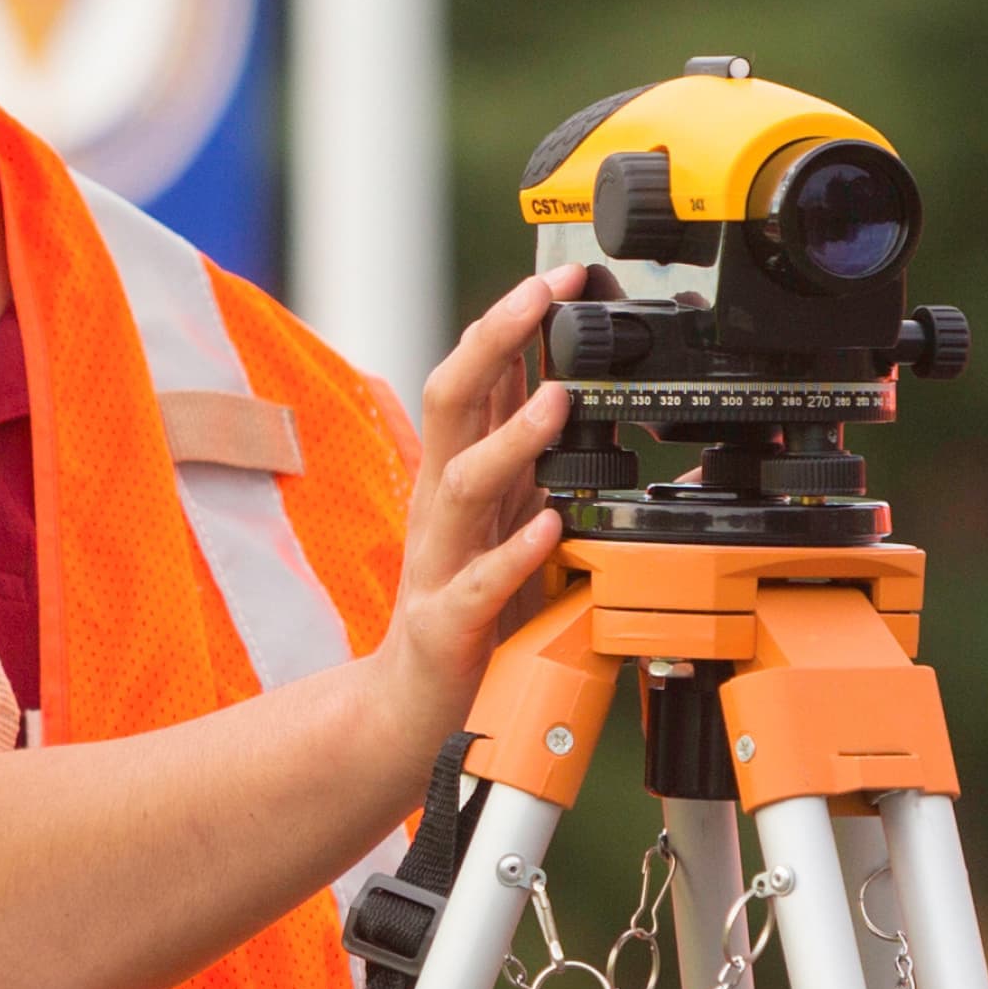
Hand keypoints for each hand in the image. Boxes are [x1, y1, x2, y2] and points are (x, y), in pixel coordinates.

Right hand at [366, 268, 579, 745]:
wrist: (412, 712)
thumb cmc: (472, 612)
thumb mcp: (512, 520)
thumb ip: (537, 460)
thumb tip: (575, 391)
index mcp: (459, 473)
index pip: (476, 378)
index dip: (510, 321)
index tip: (560, 276)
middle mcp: (442, 506)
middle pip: (451, 401)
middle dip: (495, 340)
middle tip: (543, 297)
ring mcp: (439, 562)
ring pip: (463, 482)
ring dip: (511, 437)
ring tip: (560, 403)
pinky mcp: (446, 623)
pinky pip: (478, 581)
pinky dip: (514, 552)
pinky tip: (549, 528)